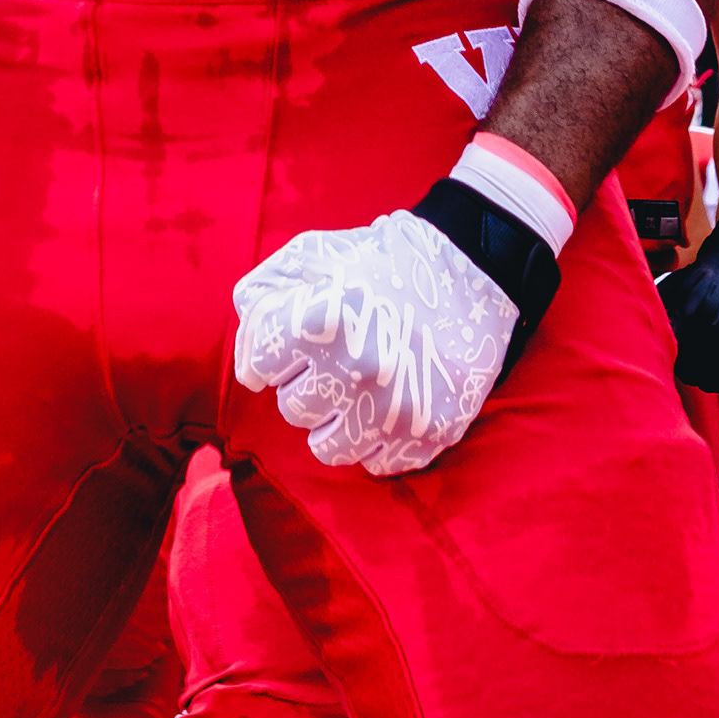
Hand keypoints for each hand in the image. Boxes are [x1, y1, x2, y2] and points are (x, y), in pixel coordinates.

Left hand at [232, 209, 517, 477]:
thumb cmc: (378, 261)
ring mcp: (398, 408)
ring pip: (328, 448)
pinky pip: (376, 463)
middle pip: (292, 409)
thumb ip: (262, 295)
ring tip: (357, 386)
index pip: (255, 368)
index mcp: (322, 321)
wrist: (471, 269)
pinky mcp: (432, 433)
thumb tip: (247, 357)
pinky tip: (387, 403)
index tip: (294, 342)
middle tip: (336, 356)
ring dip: (335, 419)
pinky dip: (376, 439)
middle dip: (307, 383)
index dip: (270, 353)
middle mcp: (359, 370)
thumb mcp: (310, 255)